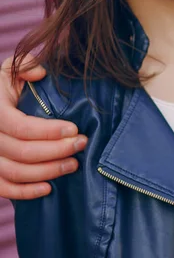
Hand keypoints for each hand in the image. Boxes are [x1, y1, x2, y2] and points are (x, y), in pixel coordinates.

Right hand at [0, 56, 86, 199]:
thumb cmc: (4, 89)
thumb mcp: (10, 71)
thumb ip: (24, 66)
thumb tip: (40, 73)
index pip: (21, 126)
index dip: (49, 131)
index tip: (75, 130)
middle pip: (21, 151)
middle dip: (56, 151)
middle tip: (81, 144)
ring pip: (14, 172)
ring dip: (48, 171)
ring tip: (74, 164)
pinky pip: (2, 189)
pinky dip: (25, 192)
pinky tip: (49, 188)